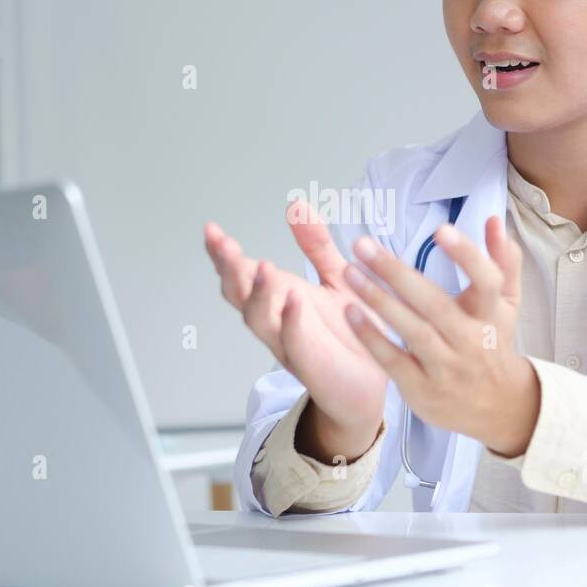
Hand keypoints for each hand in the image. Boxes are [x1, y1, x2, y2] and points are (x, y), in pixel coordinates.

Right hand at [203, 201, 390, 444]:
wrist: (375, 381)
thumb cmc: (353, 331)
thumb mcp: (337, 277)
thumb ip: (316, 245)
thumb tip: (296, 205)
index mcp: (279, 297)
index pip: (242, 273)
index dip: (223, 254)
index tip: (212, 231)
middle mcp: (276, 320)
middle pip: (240, 295)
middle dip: (229, 270)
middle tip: (224, 245)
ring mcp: (289, 344)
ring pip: (259, 320)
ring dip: (258, 294)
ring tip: (264, 267)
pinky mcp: (312, 365)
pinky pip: (295, 344)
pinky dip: (291, 322)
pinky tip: (293, 300)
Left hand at [340, 215, 539, 456]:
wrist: (497, 408)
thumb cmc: (494, 342)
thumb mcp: (506, 304)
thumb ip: (503, 260)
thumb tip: (492, 219)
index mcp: (491, 314)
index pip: (486, 281)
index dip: (467, 256)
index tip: (440, 229)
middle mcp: (469, 340)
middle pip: (435, 304)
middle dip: (397, 273)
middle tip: (363, 244)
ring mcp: (445, 367)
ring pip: (411, 331)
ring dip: (378, 301)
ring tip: (349, 272)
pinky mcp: (422, 389)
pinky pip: (393, 361)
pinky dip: (372, 338)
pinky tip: (349, 312)